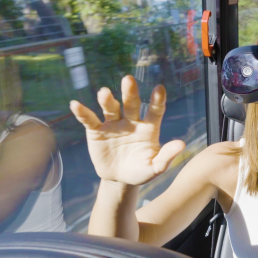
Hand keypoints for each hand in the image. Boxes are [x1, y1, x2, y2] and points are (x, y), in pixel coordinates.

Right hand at [69, 75, 184, 185]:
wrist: (119, 179)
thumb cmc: (141, 171)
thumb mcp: (155, 168)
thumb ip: (166, 156)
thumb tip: (182, 144)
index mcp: (149, 128)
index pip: (155, 111)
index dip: (157, 100)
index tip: (160, 88)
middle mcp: (131, 121)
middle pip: (131, 104)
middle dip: (129, 92)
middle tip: (128, 79)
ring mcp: (113, 124)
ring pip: (110, 108)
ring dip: (107, 100)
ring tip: (104, 92)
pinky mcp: (96, 131)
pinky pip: (89, 120)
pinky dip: (82, 112)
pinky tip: (75, 105)